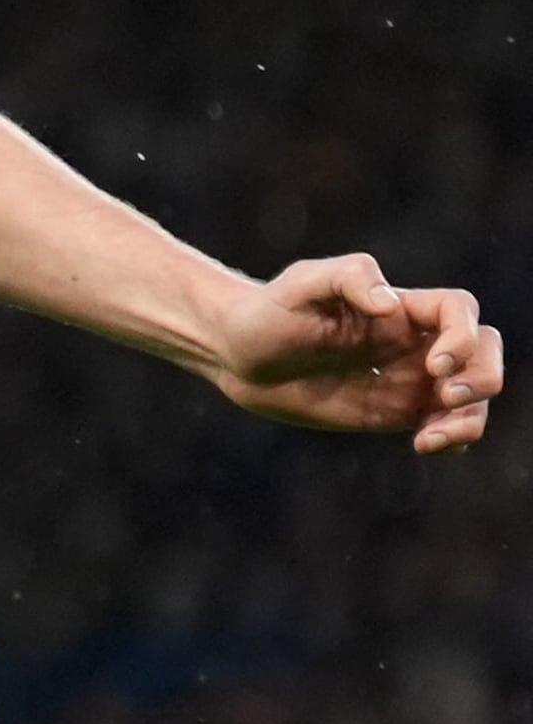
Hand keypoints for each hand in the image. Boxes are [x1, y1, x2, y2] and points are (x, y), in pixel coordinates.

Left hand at [208, 254, 499, 451]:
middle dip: (484, 376)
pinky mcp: (393, 411)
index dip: (463, 336)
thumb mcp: (300, 284)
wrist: (239, 354)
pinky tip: (424, 445)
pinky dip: (451, 439)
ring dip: (470, 418)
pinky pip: (443, 425)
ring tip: (430, 438)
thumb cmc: (269, 310)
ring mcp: (407, 378)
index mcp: (400, 308)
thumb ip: (348, 279)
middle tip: (448, 397)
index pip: (459, 311)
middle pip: (483, 352)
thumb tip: (390, 304)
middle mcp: (413, 341)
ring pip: (471, 396)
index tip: (433, 364)